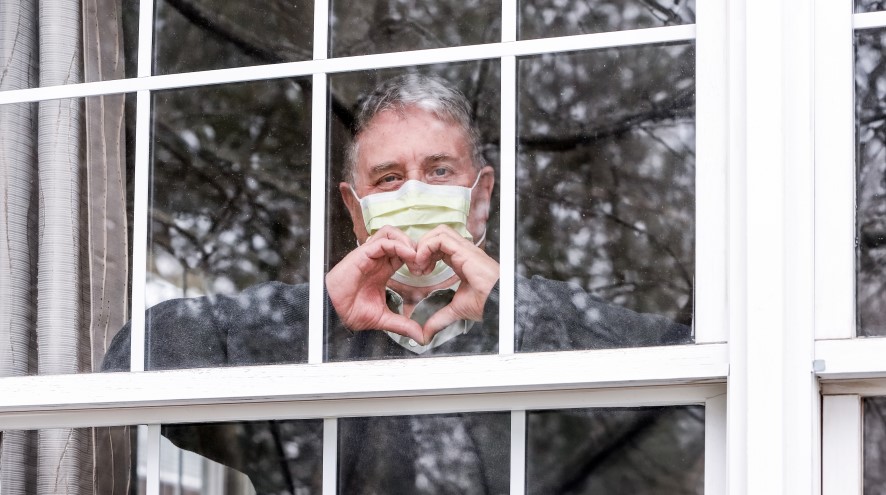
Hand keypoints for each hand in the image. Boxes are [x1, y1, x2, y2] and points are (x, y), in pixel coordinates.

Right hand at [326, 226, 423, 341]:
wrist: (334, 312)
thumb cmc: (352, 312)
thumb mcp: (384, 319)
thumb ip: (402, 325)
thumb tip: (420, 336)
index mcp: (383, 270)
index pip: (403, 253)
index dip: (416, 257)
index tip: (424, 271)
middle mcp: (377, 259)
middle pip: (398, 238)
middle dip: (414, 246)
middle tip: (423, 262)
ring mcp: (370, 255)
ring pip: (391, 233)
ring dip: (406, 241)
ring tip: (415, 256)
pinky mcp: (363, 253)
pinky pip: (383, 240)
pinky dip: (398, 245)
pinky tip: (409, 255)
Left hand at [414, 225, 499, 342]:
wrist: (500, 303)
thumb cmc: (487, 303)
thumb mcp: (456, 310)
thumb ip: (439, 319)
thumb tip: (426, 334)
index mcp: (461, 260)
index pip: (439, 246)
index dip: (425, 255)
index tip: (420, 273)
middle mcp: (463, 251)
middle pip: (437, 234)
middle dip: (422, 247)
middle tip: (416, 267)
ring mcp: (464, 249)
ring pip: (439, 232)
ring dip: (423, 246)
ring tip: (419, 265)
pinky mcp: (465, 250)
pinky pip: (441, 239)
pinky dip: (427, 247)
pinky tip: (423, 263)